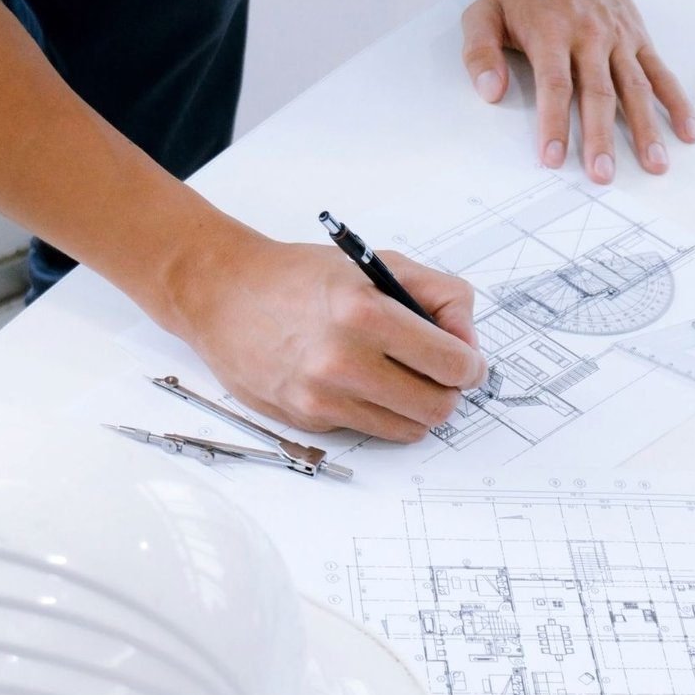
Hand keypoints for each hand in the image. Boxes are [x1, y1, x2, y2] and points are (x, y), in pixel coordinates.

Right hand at [164, 227, 487, 442]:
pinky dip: (376, 411)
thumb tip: (469, 345)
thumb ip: (440, 296)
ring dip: (415, 407)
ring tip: (400, 377)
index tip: (466, 361)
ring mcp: (321, 397)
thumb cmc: (302, 277)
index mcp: (366, 312)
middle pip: (437, 407)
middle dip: (448, 391)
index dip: (470, 365)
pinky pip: (369, 430)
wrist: (224, 294)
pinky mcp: (306, 420)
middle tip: (437, 373)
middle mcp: (342, 360)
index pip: (452, 364)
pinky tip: (357, 382)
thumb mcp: (379, 265)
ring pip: (408, 429)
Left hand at [461, 0, 694, 183]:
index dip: (554, 123)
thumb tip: (489, 90)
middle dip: (600, 138)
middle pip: (598, 94)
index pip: (554, 85)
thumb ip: (480, 53)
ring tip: (654, 164)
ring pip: (635, 89)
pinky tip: (687, 130)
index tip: (553, 157)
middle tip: (602, 174)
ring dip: (646, 128)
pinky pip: (660, 73)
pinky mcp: (638, 40)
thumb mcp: (485, 13)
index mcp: (551, 35)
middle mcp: (589, 38)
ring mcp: (618, 40)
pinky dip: (676, 102)